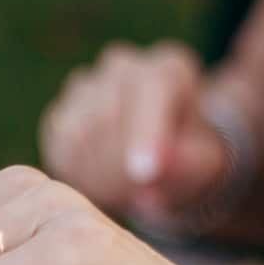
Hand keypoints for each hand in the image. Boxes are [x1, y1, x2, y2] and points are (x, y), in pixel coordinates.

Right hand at [39, 41, 230, 223]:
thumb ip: (187, 166)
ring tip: (125, 192)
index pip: (152, 88)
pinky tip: (102, 183)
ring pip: (78, 134)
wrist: (160, 162)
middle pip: (107, 116)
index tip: (145, 174)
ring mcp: (85, 87)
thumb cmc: (188, 158)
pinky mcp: (58, 115)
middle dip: (121, 169)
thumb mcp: (205, 166)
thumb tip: (150, 178)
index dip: (145, 133)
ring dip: (99, 177)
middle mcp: (123, 66)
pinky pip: (59, 150)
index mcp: (168, 68)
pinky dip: (78, 176)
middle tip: (140, 198)